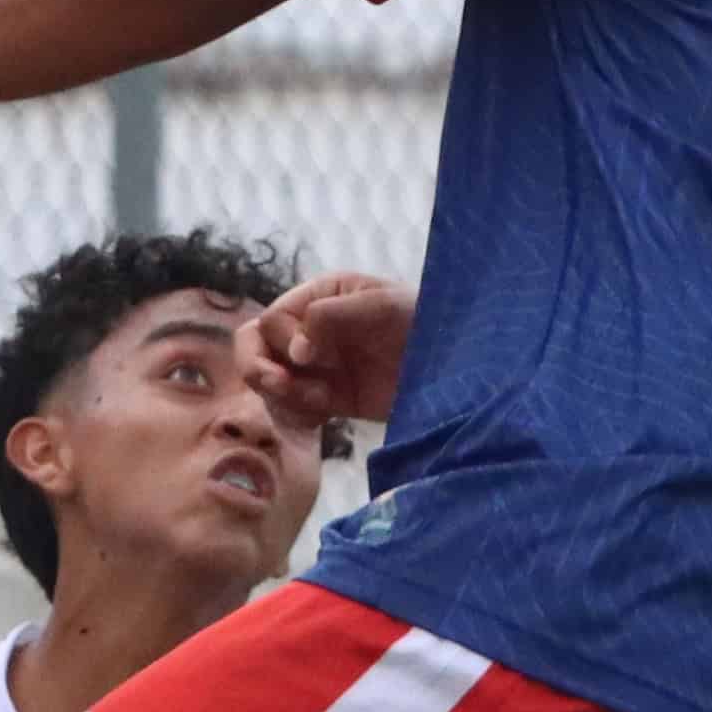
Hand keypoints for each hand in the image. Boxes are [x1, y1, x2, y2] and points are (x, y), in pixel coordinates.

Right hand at [261, 269, 413, 426]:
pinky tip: (324, 414)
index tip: (309, 355)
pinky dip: (298, 413)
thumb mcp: (382, 306)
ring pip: (268, 380)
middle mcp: (310, 330)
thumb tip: (297, 347)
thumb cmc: (423, 322)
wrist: (457, 369)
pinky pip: (292, 407)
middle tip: (279, 385)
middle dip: (260, 368)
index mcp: (319, 297)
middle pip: (255, 346)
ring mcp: (318, 366)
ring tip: (316, 403)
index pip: (272, 319)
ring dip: (281, 395)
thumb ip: (333, 316)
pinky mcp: (330, 398)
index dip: (283, 340)